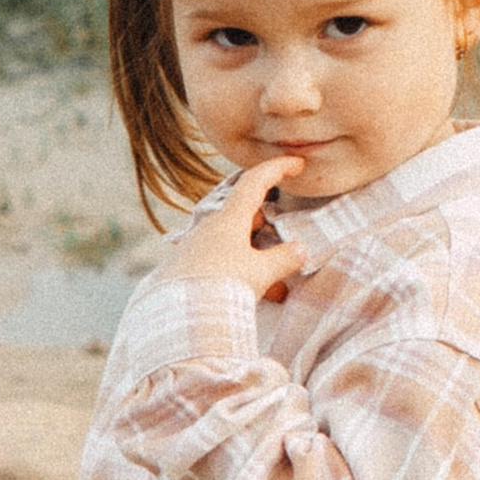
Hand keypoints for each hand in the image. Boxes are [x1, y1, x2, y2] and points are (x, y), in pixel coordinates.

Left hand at [165, 157, 316, 302]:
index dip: (277, 169)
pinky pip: (224, 263)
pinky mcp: (190, 270)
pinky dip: (244, 272)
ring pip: (236, 242)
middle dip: (268, 223)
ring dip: (258, 255)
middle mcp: (210, 228)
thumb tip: (300, 249)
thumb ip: (283, 259)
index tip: (296, 164)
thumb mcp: (261, 273)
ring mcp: (198, 248)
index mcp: (229, 219)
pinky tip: (259, 296)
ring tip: (278, 283)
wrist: (180, 316)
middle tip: (287, 236)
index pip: (255, 182)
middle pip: (245, 214)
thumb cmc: (223, 286)